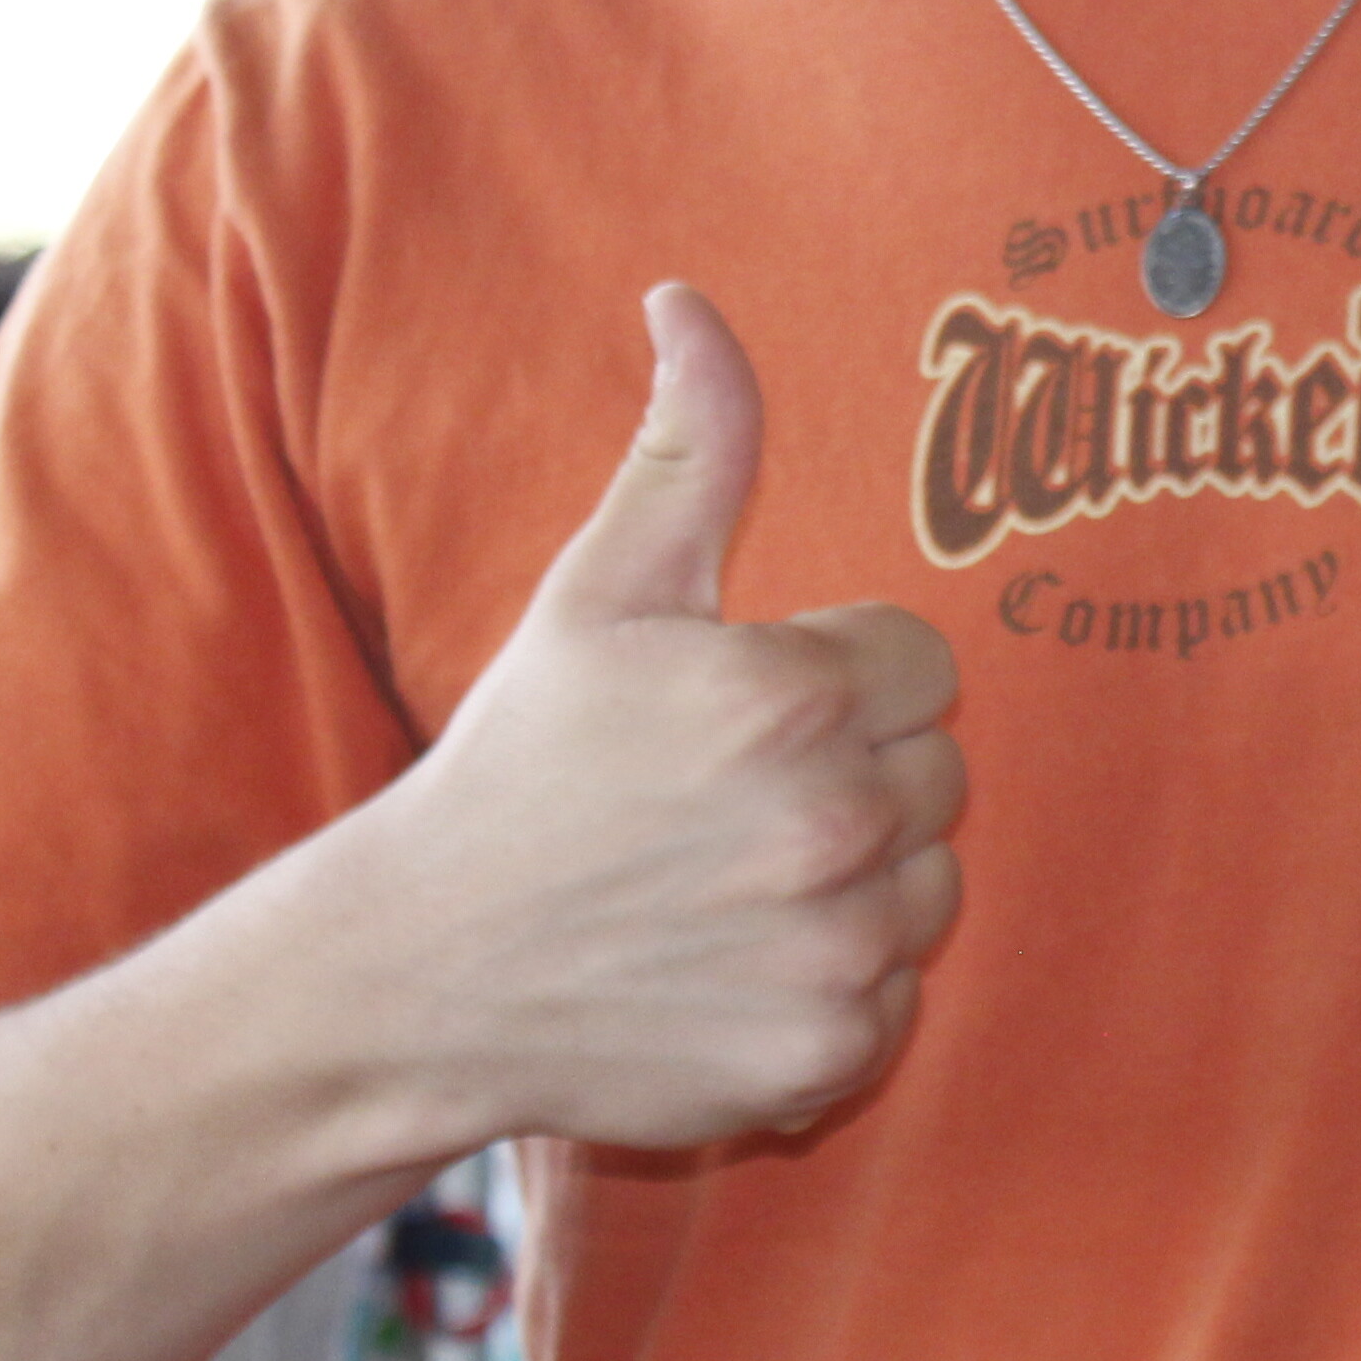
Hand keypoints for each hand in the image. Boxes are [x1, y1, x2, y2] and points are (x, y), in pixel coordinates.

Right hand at [342, 286, 963, 1152]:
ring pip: (933, 891)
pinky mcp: (820, 1059)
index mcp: (792, 695)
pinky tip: (730, 973)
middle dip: (855, 780)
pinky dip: (830, 996)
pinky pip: (895, 1005)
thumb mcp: (599, 592)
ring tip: (728, 887)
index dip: (841, 685)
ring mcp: (831, 951)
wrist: (418, 975)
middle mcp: (830, 823)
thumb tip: (691, 300)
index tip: (744, 719)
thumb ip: (689, 447)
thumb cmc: (519, 767)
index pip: (926, 666)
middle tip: (723, 807)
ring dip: (857, 891)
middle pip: (942, 777)